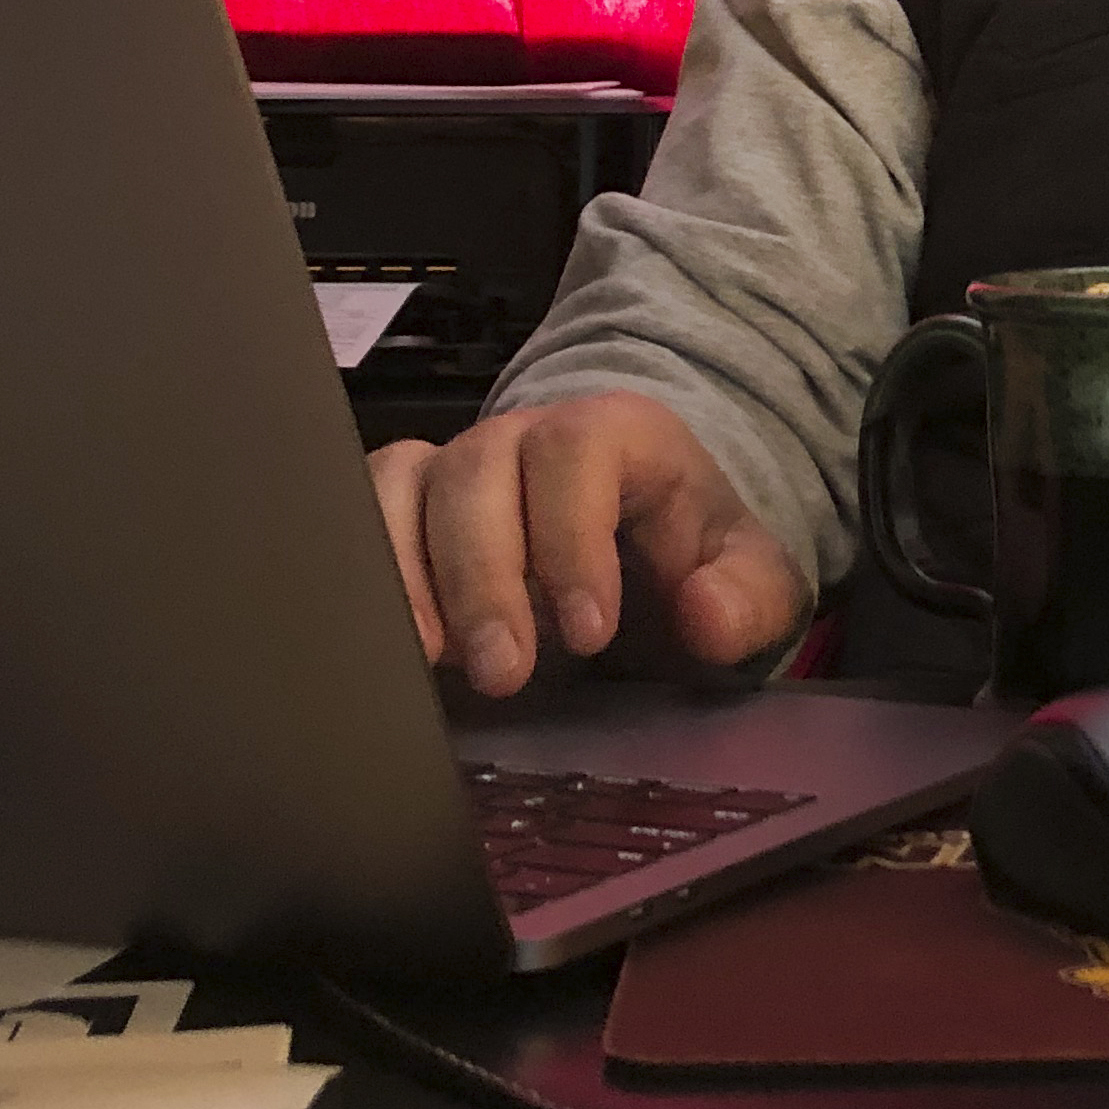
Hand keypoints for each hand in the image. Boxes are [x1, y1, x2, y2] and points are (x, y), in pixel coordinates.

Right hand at [367, 391, 811, 696]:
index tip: (588, 632)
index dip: (573, 535)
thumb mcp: (747, 581)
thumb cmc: (690, 562)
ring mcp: (453, 468)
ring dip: (408, 575)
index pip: (578, 452)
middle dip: (485, 577)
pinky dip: (364, 574)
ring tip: (430, 661)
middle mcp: (522, 439)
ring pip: (403, 486)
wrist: (643, 558)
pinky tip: (388, 647)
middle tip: (505, 673)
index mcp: (614, 436)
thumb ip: (746, 597)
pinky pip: (360, 514)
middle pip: (478, 471)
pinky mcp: (404, 507)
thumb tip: (705, 613)